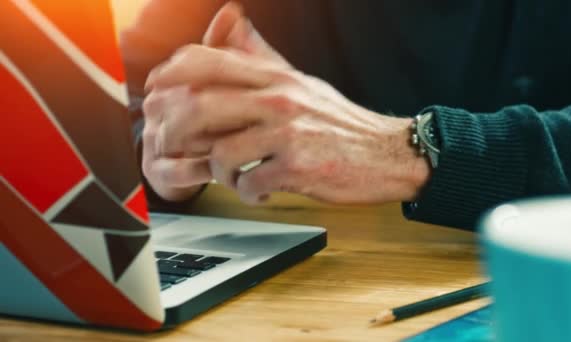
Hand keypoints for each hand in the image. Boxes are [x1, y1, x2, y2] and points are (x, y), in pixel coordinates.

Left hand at [144, 2, 430, 204]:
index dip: (167, 76)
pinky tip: (260, 190)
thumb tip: (229, 20)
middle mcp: (278, 99)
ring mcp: (287, 133)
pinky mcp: (298, 168)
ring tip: (233, 176)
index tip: (154, 93)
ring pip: (220, 153)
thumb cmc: (339, 123)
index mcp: (274, 77)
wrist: (388, 153)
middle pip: (199, 106)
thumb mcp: (300, 82)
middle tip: (172, 147)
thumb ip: (261, 57)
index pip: (205, 61)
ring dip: (217, 172)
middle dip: (173, 130)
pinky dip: (246, 193)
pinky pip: (248, 184)